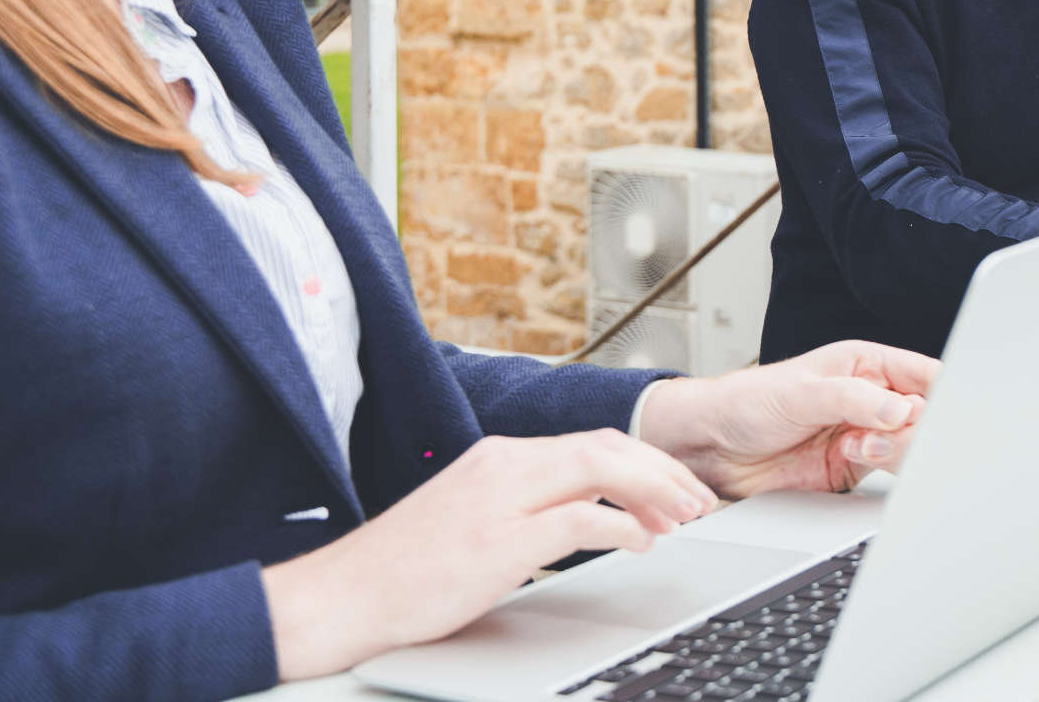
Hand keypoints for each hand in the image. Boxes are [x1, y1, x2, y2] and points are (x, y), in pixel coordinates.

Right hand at [262, 430, 716, 679]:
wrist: (338, 598)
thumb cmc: (404, 571)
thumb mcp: (476, 522)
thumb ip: (530, 509)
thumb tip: (592, 517)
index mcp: (501, 457)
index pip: (593, 442)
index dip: (646, 462)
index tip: (678, 488)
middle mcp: (504, 464)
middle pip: (608, 445)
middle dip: (663, 470)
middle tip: (700, 501)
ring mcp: (499, 499)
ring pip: (600, 467)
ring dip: (654, 490)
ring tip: (685, 518)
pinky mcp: (497, 541)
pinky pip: (579, 518)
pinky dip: (621, 525)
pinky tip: (642, 543)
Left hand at [633, 340, 935, 497]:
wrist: (710, 448)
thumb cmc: (748, 402)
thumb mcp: (802, 391)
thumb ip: (854, 400)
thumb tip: (900, 411)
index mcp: (867, 366)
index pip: (923, 376)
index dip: (944, 391)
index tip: (947, 408)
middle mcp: (872, 401)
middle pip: (924, 415)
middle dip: (918, 425)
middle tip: (897, 430)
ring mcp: (865, 437)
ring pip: (909, 446)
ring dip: (895, 448)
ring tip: (861, 444)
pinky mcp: (851, 471)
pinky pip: (886, 475)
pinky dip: (882, 470)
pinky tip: (857, 458)